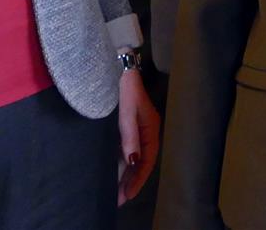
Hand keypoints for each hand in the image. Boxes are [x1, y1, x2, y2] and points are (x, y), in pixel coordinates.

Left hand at [117, 61, 160, 203]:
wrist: (116, 65)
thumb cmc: (124, 87)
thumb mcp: (127, 112)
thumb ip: (130, 136)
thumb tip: (131, 161)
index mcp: (151, 127)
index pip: (147, 159)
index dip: (138, 179)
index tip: (127, 195)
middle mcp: (146, 129)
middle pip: (142, 160)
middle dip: (132, 180)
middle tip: (120, 199)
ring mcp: (136, 126)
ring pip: (134, 155)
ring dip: (126, 173)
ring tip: (117, 191)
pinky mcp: (126, 123)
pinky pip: (127, 148)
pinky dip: (121, 162)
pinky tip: (114, 170)